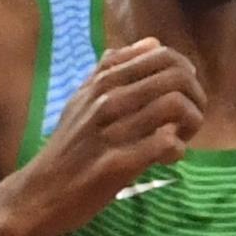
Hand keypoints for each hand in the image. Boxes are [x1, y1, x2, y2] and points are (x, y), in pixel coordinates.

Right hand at [6, 40, 206, 235]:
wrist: (39, 192)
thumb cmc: (68, 146)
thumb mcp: (83, 99)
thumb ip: (114, 70)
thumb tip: (151, 42)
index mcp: (103, 81)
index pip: (163, 54)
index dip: (185, 74)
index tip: (180, 96)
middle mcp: (106, 98)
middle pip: (177, 76)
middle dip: (196, 98)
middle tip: (187, 122)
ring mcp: (111, 130)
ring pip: (176, 105)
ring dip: (190, 124)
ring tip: (178, 140)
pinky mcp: (118, 163)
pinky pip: (167, 143)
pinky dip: (177, 151)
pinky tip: (166, 159)